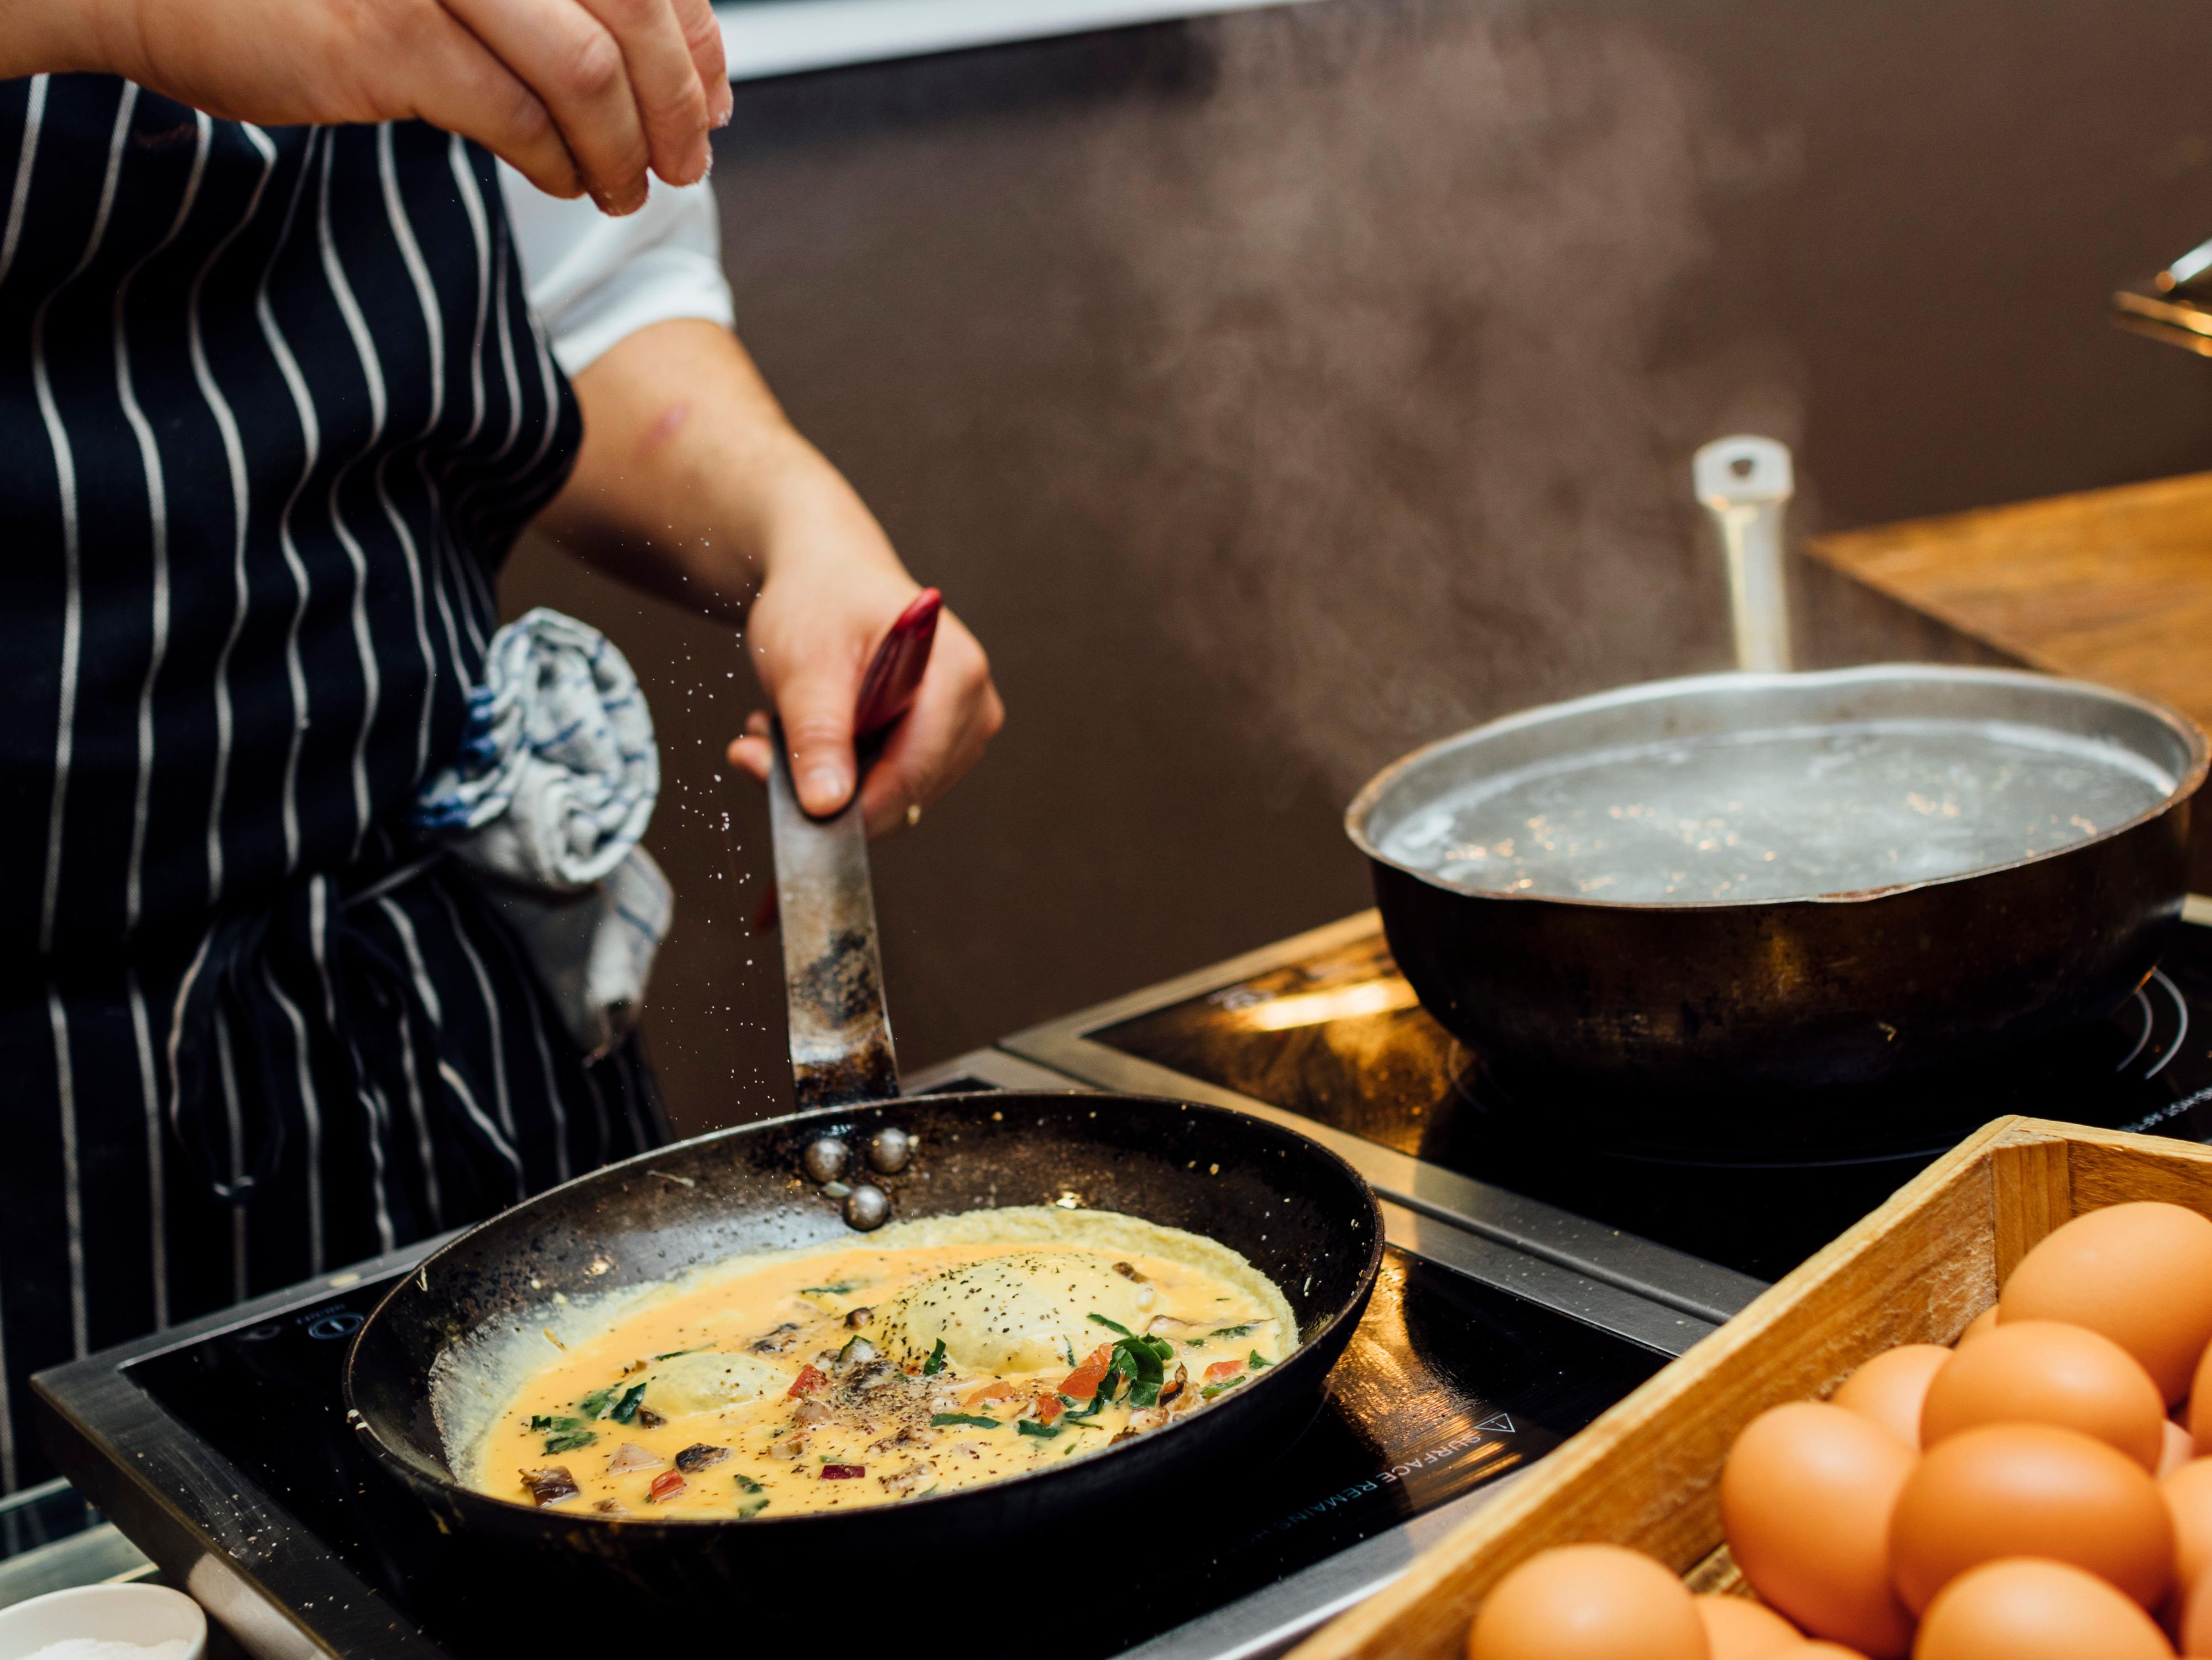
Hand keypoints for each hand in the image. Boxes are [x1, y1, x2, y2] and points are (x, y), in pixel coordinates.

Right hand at [15, 0, 729, 211]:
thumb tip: (688, 66)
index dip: (698, 41)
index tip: (714, 102)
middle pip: (634, 10)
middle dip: (678, 103)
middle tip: (682, 162)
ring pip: (587, 72)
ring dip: (624, 148)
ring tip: (624, 188)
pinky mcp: (389, 37)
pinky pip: (516, 116)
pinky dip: (560, 162)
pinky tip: (565, 180)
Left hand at [728, 562, 1003, 837]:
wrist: (827, 573)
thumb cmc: (820, 600)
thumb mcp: (806, 664)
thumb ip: (818, 736)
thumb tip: (827, 807)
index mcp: (957, 676)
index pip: (910, 777)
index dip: (848, 808)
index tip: (782, 807)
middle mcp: (975, 705)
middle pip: (905, 792)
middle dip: (829, 788)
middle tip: (757, 748)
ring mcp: (965, 725)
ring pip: (896, 795)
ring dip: (830, 779)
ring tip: (781, 728)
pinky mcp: (944, 739)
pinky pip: (894, 783)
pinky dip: (844, 770)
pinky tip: (812, 733)